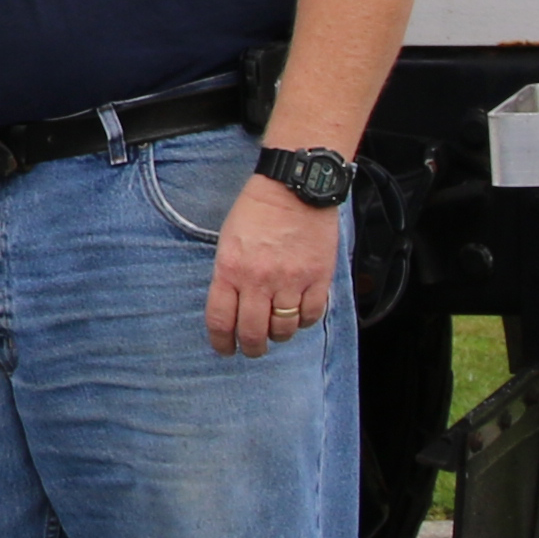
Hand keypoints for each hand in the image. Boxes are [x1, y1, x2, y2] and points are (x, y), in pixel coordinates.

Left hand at [205, 175, 339, 358]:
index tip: (225, 349)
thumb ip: (228, 276)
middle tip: (253, 349)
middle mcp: (258, 280)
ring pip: (284, 329)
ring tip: (277, 330)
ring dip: (279, 335)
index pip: (220, 320)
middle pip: (253, 333)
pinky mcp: (317, 278)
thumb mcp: (227, 241)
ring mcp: (290, 281)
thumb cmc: (256, 211)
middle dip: (251, 348)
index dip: (222, 342)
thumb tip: (232, 308)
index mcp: (230, 269)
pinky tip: (299, 315)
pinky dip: (305, 321)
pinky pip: (312, 315)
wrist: (293, 188)